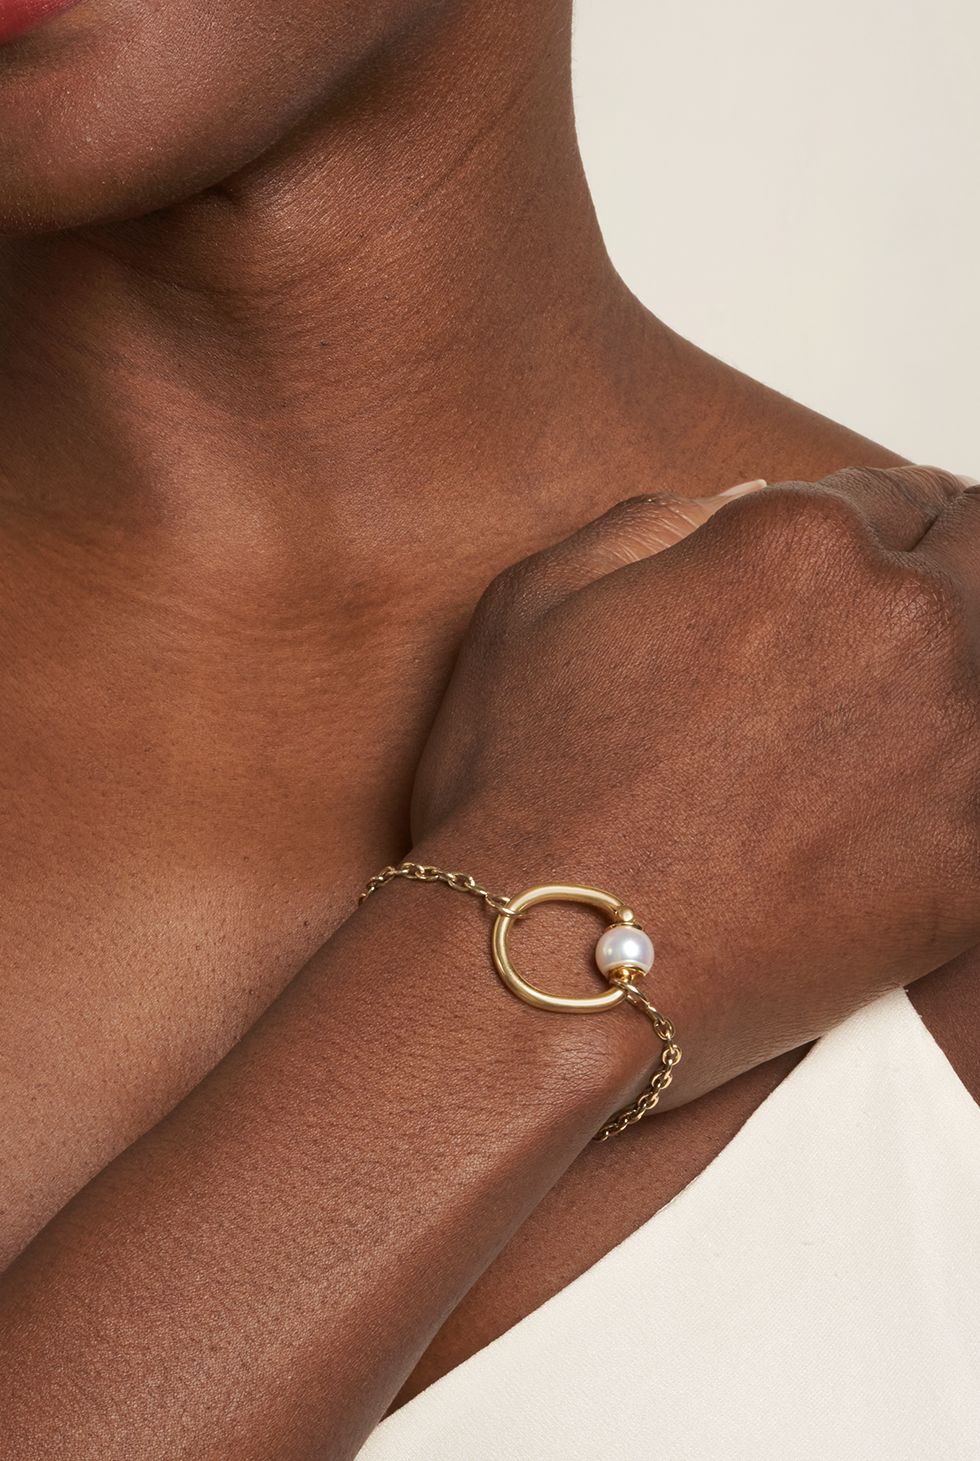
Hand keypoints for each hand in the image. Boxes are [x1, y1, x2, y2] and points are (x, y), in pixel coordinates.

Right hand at [410, 468, 979, 1104]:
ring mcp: (955, 740)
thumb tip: (752, 503)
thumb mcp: (536, 600)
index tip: (865, 567)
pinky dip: (965, 788)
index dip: (873, 525)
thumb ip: (658, 522)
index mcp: (796, 540)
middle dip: (952, 563)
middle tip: (904, 628)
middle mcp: (899, 618)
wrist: (548, 965)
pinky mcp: (975, 858)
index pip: (889, 494)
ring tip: (902, 719)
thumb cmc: (525, 794)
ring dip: (960, 672)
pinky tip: (915, 807)